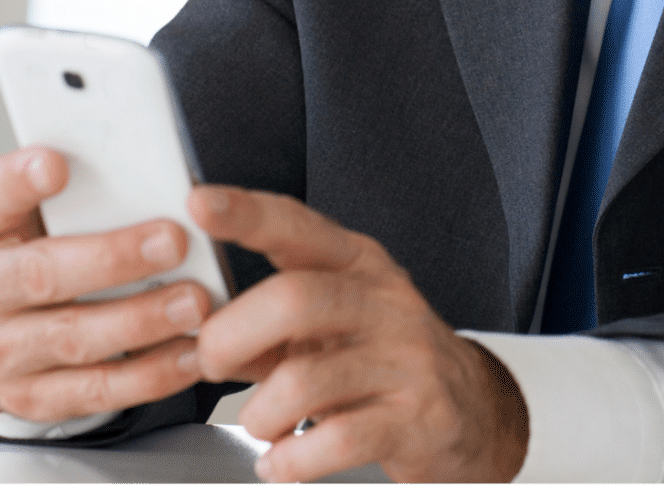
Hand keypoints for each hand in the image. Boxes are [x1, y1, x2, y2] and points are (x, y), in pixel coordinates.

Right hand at [0, 147, 214, 424]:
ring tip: (194, 302)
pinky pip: (97, 391)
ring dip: (142, 320)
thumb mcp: (33, 216)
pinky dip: (151, 374)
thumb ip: (79, 193)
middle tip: (173, 240)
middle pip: (44, 273)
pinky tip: (190, 354)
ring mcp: (2, 352)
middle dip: (114, 258)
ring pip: (75, 337)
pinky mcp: (32, 397)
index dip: (21, 180)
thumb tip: (152, 171)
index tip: (56, 165)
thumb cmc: (30, 256)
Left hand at [189, 187, 528, 483]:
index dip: (246, 214)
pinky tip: (282, 461)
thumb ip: (264, 324)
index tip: (199, 203)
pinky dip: (291, 459)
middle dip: (231, 335)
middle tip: (211, 361)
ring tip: (263, 423)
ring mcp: (405, 360)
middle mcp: (384, 302)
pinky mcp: (416, 418)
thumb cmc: (382, 358)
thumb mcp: (329, 324)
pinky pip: (335, 440)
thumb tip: (194, 328)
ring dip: (260, 413)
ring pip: (304, 381)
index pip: (297, 227)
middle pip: (294, 299)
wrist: (469, 409)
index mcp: (357, 264)